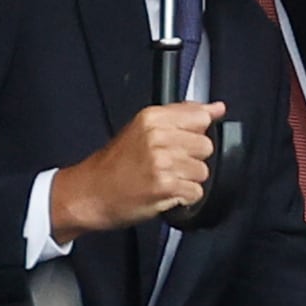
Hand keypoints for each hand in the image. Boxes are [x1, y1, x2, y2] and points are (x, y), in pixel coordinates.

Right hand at [50, 102, 226, 238]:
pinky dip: (183, 198)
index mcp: (152, 118)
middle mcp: (158, 136)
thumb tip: (217, 108)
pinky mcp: (165, 186)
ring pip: (203, 171)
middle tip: (168, 165)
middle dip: (192, 159)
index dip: (194, 134)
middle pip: (205, 146)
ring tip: (164, 180)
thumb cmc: (114, 165)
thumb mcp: (143, 128)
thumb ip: (182, 115)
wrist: (89, 193)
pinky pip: (195, 192)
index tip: (179, 143)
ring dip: (187, 180)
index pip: (200, 118)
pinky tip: (165, 193)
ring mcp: (162, 162)